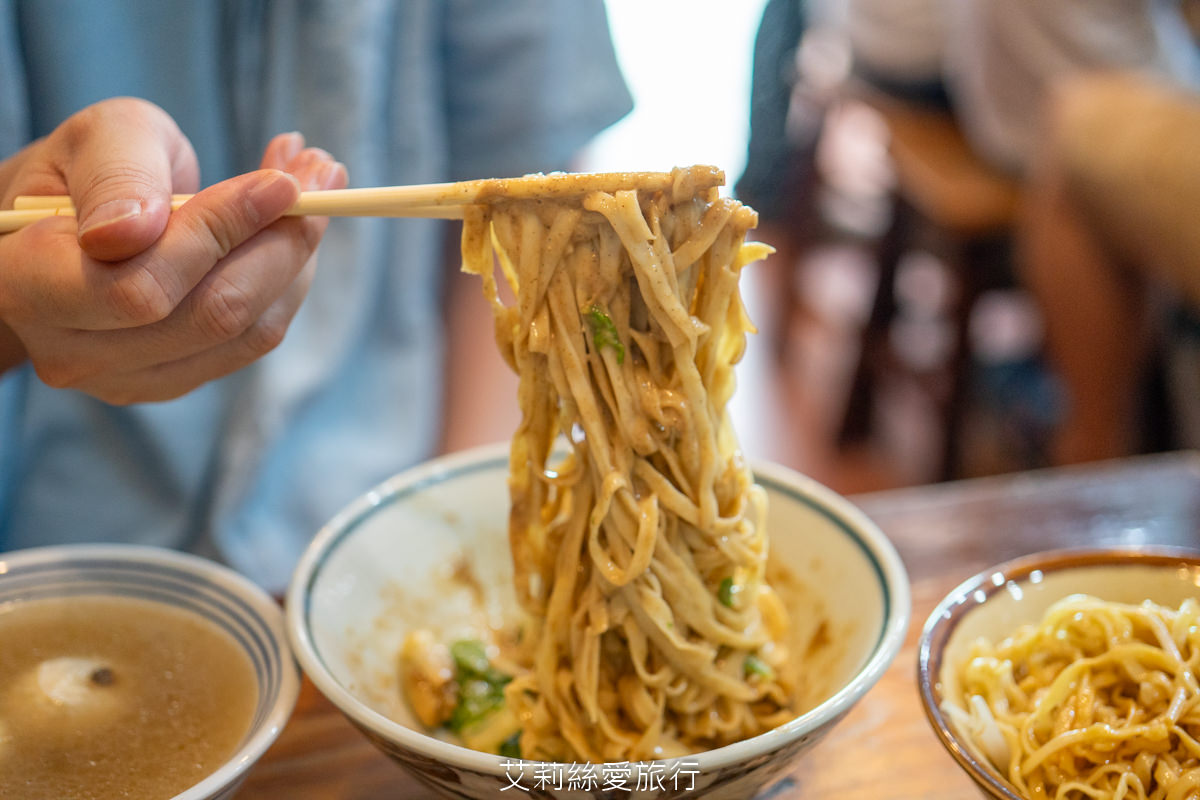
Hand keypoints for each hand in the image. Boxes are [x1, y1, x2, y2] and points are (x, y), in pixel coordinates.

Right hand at [0, 97, 346, 402]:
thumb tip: (137, 228)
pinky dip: (288, 279)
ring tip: (313, 185)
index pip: (138, 286)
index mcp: (25, 284)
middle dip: (282, 239)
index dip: (220, 234)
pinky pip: (255, 338)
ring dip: (297, 255)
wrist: (71, 225)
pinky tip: (288, 229)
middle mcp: (71, 349)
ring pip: (247, 330)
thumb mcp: (96, 141)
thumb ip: (118, 175)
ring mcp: (125, 377)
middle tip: (321, 173)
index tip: (279, 181)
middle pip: (210, 314)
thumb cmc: (82, 174)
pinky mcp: (176, 379)